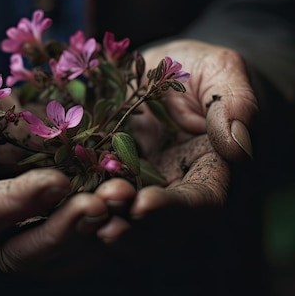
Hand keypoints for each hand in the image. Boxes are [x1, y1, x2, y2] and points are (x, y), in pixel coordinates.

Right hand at [0, 74, 110, 277]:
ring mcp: (10, 234)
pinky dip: (101, 232)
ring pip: (53, 259)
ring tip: (122, 202)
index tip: (58, 180)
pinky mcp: (39, 228)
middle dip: (63, 231)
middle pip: (20, 253)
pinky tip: (126, 205)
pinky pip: (73, 247)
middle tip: (101, 205)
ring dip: (90, 235)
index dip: (20, 200)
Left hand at [91, 40, 256, 255]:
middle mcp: (172, 186)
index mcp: (208, 169)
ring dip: (102, 222)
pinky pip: (92, 195)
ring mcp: (137, 184)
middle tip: (103, 222)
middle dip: (130, 228)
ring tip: (79, 216)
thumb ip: (235, 104)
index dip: (173, 209)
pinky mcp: (105, 173)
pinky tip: (56, 199)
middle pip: (157, 225)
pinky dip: (78, 202)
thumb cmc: (200, 67)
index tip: (143, 204)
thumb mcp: (222, 72)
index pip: (199, 202)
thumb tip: (238, 146)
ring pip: (123, 220)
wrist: (161, 67)